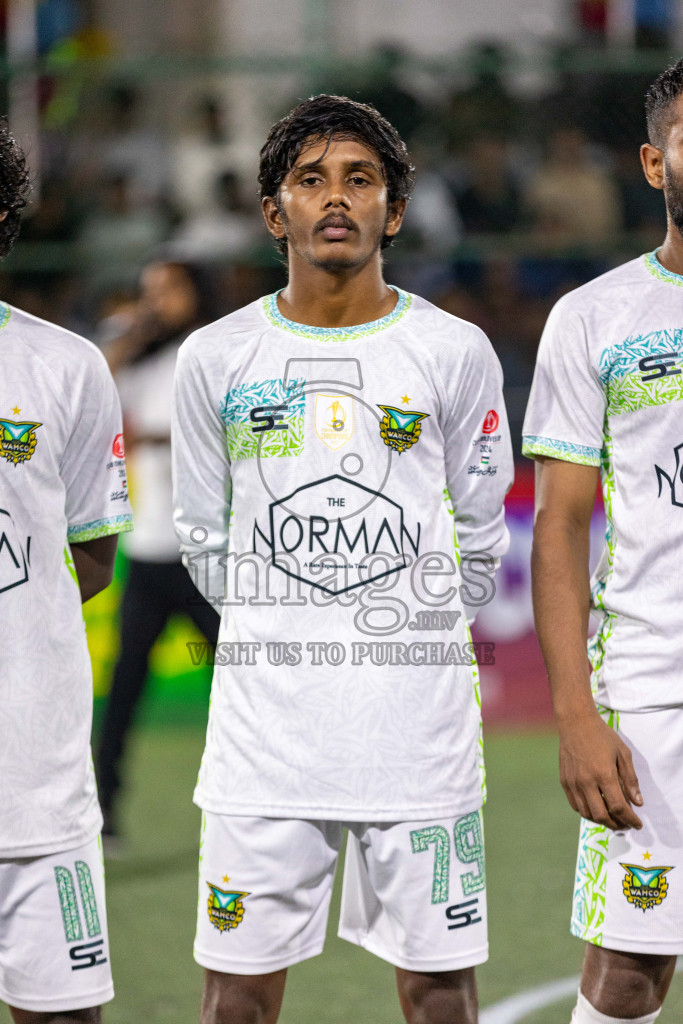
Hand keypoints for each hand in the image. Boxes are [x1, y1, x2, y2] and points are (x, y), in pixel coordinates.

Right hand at [557, 711, 642, 830]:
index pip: (618, 807)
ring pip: (587, 813)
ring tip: (612, 819)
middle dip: (617, 824)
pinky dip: (587, 812)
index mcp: (604, 774)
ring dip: (601, 820)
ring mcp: (573, 783)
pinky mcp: (565, 781)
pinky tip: (596, 808)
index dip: (630, 819)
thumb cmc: (602, 736)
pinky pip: (576, 805)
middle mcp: (586, 782)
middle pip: (602, 815)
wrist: (575, 723)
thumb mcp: (623, 754)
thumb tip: (638, 802)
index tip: (637, 824)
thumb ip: (630, 779)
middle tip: (625, 824)